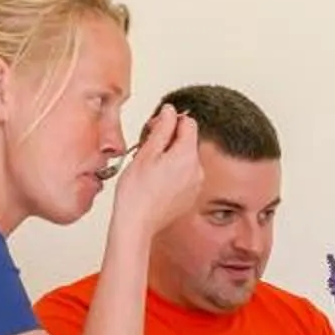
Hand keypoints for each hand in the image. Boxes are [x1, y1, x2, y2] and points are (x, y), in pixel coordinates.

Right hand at [107, 104, 201, 234]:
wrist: (137, 224)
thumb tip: (170, 111)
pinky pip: (184, 175)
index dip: (169, 121)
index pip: (188, 123)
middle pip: (188, 141)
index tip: (154, 128)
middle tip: (146, 148)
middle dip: (169, 139)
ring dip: (169, 156)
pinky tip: (155, 181)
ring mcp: (195, 185)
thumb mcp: (146, 152)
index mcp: (187, 156)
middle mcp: (197, 170)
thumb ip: (162, 127)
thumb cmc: (136, 192)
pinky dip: (172, 172)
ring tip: (149, 168)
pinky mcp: (190, 196)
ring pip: (185, 158)